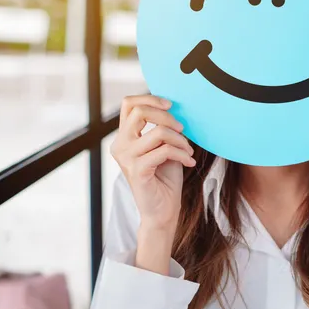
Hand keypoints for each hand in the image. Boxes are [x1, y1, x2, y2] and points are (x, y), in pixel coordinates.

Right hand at [110, 95, 194, 232]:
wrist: (163, 210)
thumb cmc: (165, 177)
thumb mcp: (163, 145)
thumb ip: (161, 127)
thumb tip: (173, 107)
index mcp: (124, 137)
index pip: (129, 104)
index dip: (151, 99)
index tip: (171, 106)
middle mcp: (120, 145)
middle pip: (141, 112)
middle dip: (168, 117)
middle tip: (183, 130)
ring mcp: (126, 158)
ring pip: (158, 132)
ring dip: (181, 140)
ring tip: (188, 151)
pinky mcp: (137, 171)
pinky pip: (165, 151)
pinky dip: (183, 154)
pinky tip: (189, 162)